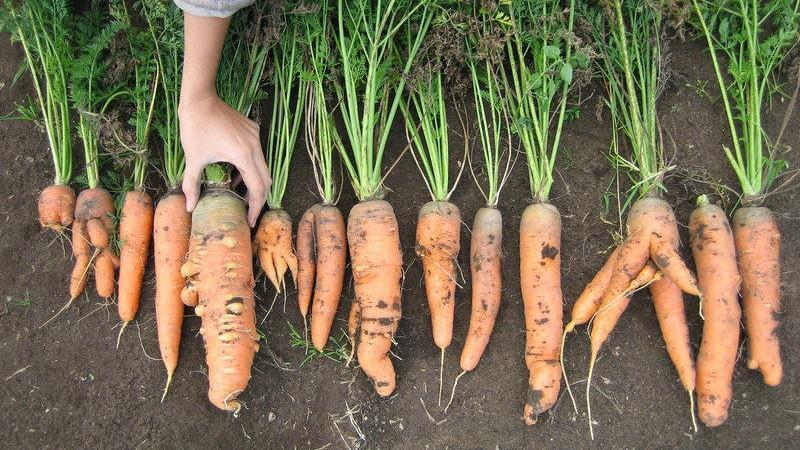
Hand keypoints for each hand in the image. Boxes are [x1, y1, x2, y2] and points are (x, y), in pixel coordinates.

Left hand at [179, 94, 270, 226]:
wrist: (200, 98)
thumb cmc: (195, 127)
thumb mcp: (193, 158)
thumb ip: (192, 184)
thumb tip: (189, 207)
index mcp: (243, 155)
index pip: (257, 188)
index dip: (256, 207)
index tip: (251, 221)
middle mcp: (255, 146)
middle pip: (266, 180)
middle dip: (258, 199)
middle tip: (249, 214)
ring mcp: (256, 137)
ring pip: (263, 167)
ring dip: (254, 183)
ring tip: (240, 197)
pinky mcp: (252, 131)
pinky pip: (257, 155)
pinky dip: (250, 168)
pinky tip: (235, 174)